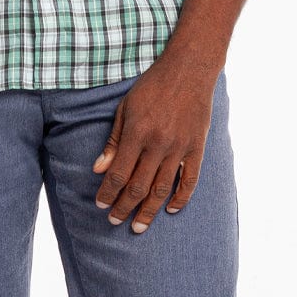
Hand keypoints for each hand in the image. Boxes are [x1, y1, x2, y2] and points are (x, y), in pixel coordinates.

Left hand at [93, 55, 218, 232]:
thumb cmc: (152, 86)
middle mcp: (158, 144)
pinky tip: (170, 210)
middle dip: (124, 207)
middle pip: (138, 186)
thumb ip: (113, 141)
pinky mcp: (196, 147)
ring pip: (162, 189)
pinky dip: (181, 198)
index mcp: (137, 133)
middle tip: (115, 221)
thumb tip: (99, 170)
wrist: (189, 68)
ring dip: (148, 211)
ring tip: (138, 227)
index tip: (101, 205)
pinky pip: (189, 180)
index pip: (118, 173)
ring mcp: (179, 148)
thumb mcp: (125, 108)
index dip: (108, 193)